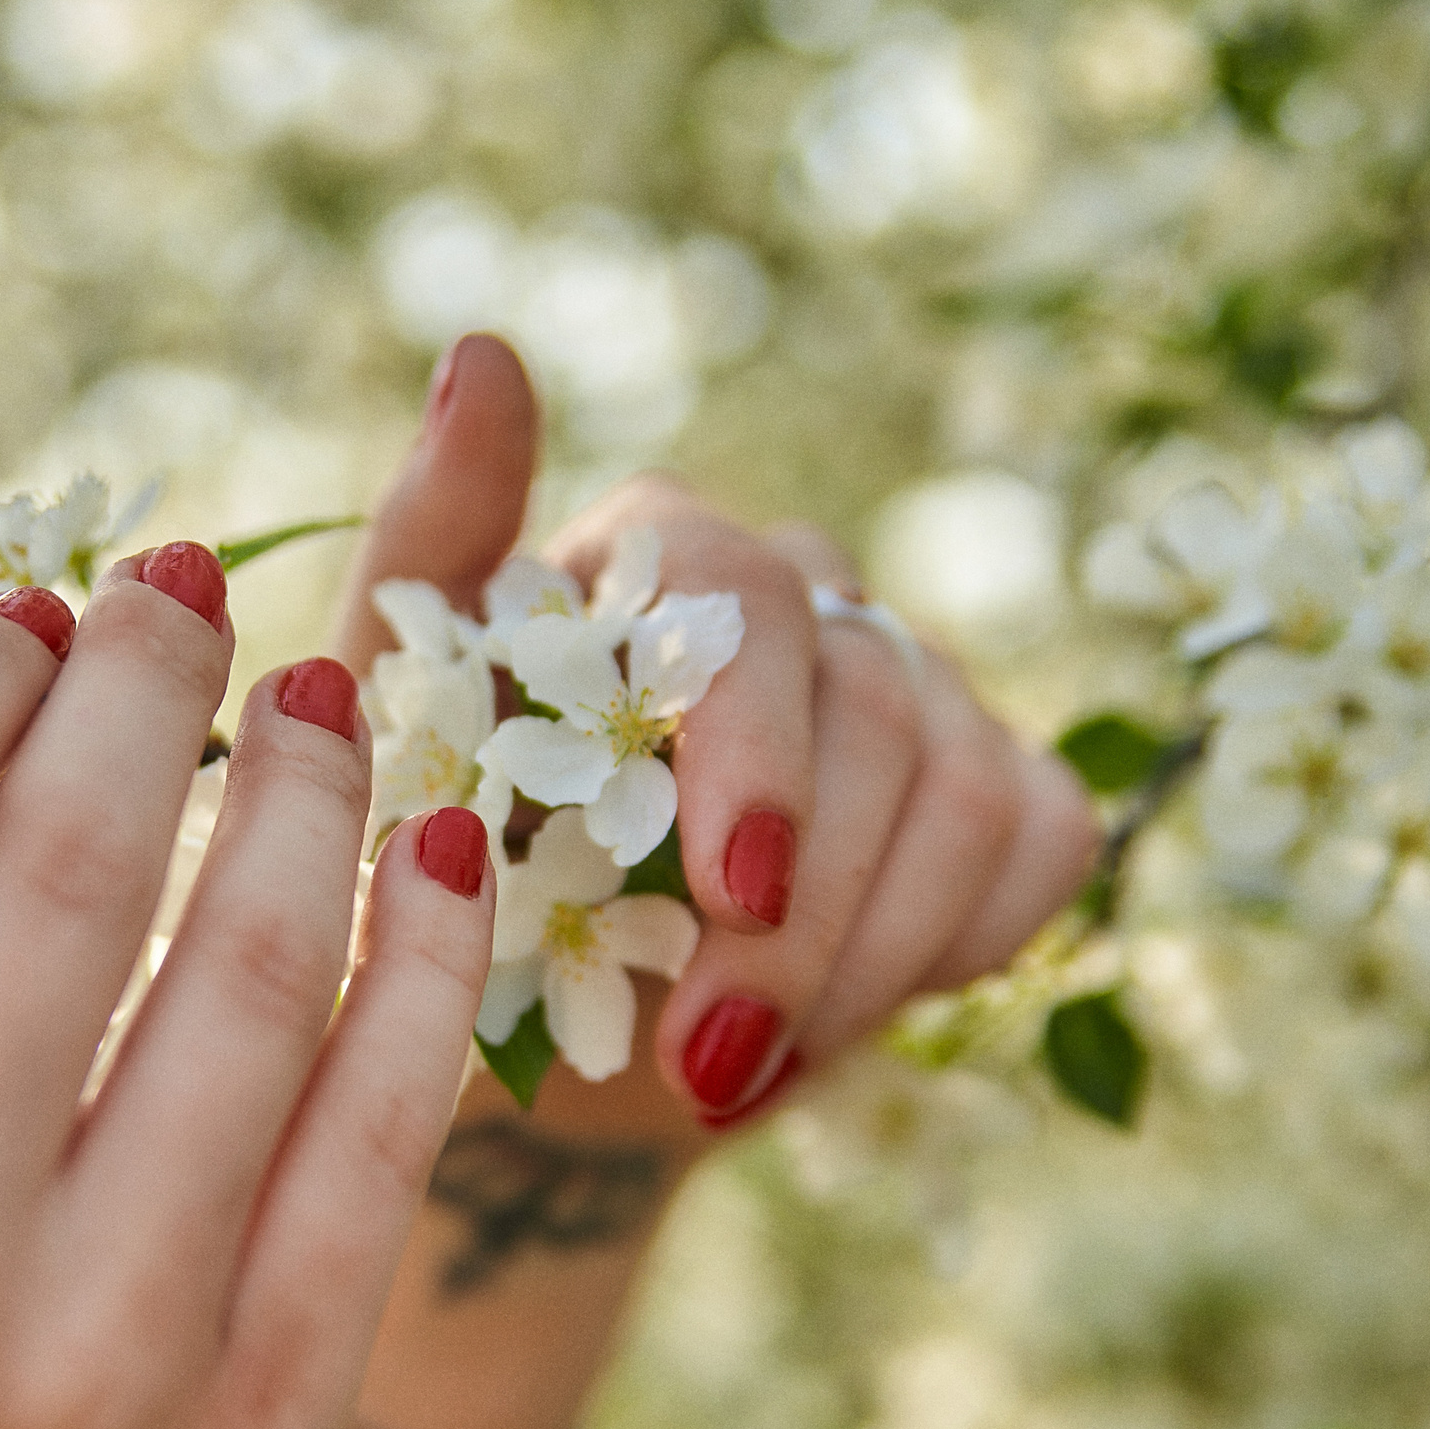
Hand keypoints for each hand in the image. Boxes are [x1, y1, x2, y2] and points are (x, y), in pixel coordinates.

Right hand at [0, 552, 495, 1428]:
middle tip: (176, 593)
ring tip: (319, 694)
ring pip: (253, 984)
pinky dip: (429, 974)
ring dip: (309, 798)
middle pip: (74, 873)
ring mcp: (104, 1364)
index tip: (16, 613)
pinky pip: (379, 1146)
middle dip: (143, 691)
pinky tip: (439, 853)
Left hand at [336, 335, 1100, 1145]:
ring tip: (730, 1074)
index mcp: (656, 552)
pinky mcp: (994, 780)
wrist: (542, 1028)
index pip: (743, 595)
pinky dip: (944, 951)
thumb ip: (430, 556)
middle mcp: (800, 591)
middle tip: (708, 1060)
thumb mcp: (393, 735)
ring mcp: (912, 679)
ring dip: (861, 959)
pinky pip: (1036, 842)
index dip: (755, 749)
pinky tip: (817, 1033)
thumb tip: (483, 354)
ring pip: (968, 787)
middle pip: (875, 700)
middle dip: (804, 909)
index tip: (730, 894)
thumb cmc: (452, 866)